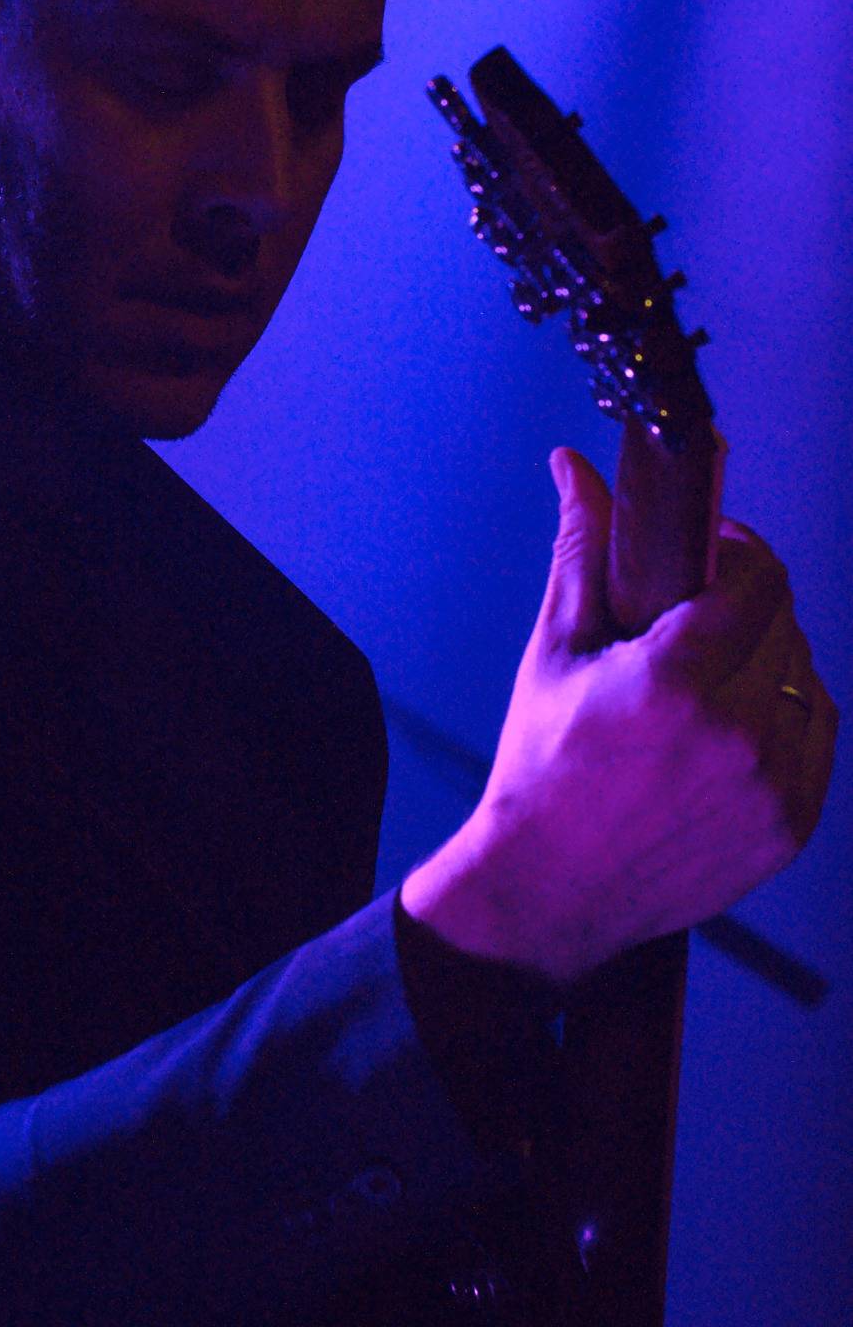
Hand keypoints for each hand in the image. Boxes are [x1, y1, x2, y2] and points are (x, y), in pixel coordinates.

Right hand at [402, 448, 837, 985]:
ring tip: (710, 676)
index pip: (760, 579)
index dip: (739, 551)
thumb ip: (582, 551)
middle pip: (785, 624)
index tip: (710, 552)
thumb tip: (573, 467)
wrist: (548, 889)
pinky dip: (785, 718)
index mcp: (673, 681)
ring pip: (804, 679)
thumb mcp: (555, 650)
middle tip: (696, 616)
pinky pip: (816, 738)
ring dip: (768, 661)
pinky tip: (735, 722)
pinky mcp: (790, 827)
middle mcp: (733, 734)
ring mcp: (769, 786)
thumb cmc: (541, 766)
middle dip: (745, 605)